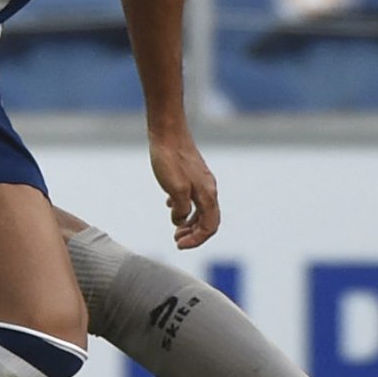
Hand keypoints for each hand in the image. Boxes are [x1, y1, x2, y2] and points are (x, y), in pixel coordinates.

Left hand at [149, 132, 220, 249]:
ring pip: (201, 209)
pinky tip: (170, 205)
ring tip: (175, 228)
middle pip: (209, 220)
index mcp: (207, 195)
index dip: (196, 240)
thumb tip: (179, 221)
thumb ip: (180, 209)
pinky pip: (194, 197)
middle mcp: (209, 189)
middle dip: (194, 234)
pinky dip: (185, 207)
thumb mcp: (174, 189)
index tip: (178, 245)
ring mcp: (202, 181)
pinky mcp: (193, 174)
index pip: (209, 227)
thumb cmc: (170, 159)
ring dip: (190, 222)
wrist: (168, 132)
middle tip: (176, 240)